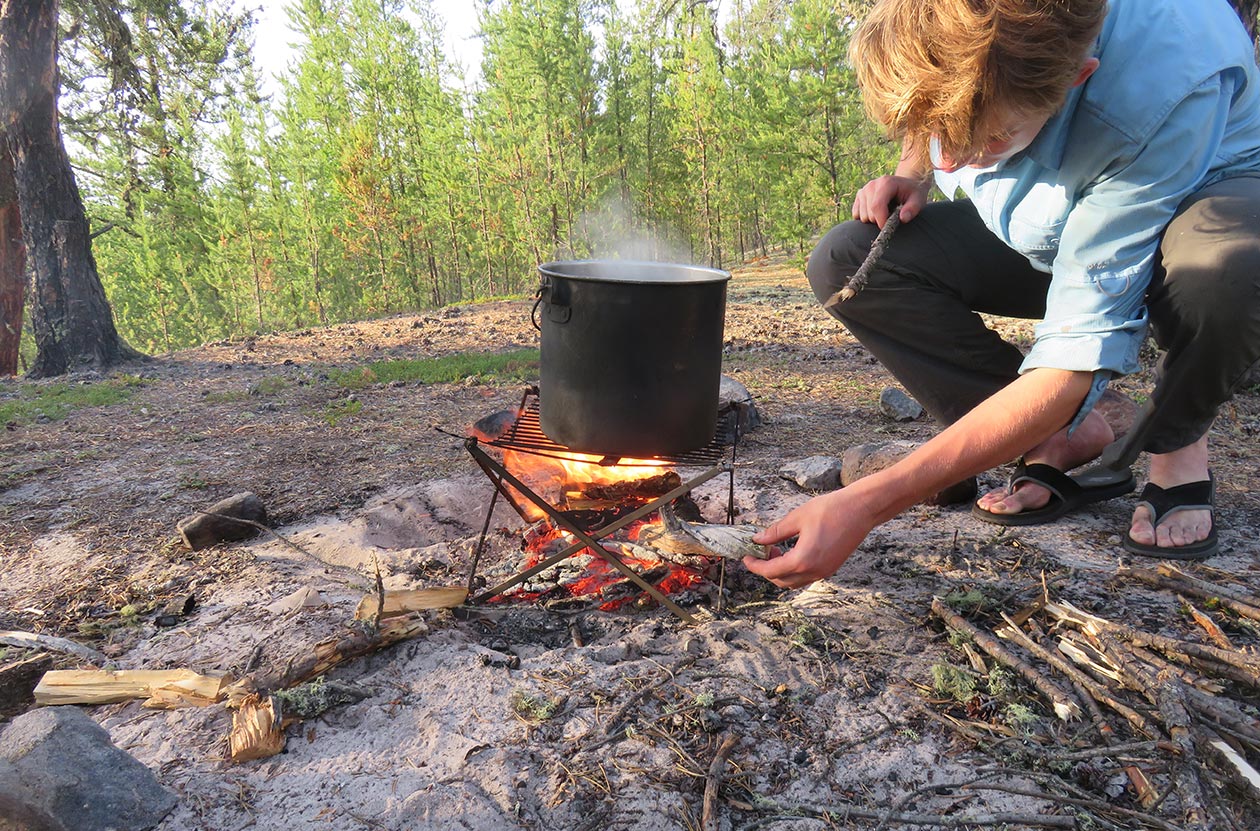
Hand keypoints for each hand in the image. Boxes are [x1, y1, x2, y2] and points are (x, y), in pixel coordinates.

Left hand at [743, 488, 876, 588]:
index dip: (755, 566)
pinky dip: (794, 570)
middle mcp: (814, 571)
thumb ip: (775, 532)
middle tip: (760, 551)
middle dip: (766, 569)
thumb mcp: (797, 517)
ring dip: (780, 571)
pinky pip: (806, 576)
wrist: (862, 509)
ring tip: (776, 549)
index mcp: (803, 560)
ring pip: (794, 582)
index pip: (771, 571)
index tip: (746, 557)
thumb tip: (758, 539)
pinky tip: (791, 551)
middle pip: (781, 581)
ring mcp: (824, 572)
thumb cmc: (831, 510)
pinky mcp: (831, 568)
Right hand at [852, 175, 931, 227]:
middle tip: (891, 216)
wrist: (906, 184)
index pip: (877, 206)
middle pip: (869, 213)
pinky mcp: (859, 195)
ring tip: (885, 212)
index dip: (881, 220)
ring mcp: (864, 190)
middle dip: (879, 220)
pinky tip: (876, 212)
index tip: (888, 228)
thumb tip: (903, 218)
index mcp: (886, 183)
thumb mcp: (919, 200)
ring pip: (862, 216)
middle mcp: (872, 185)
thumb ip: (912, 209)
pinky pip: (856, 214)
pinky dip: (865, 217)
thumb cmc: (912, 193)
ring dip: (873, 219)